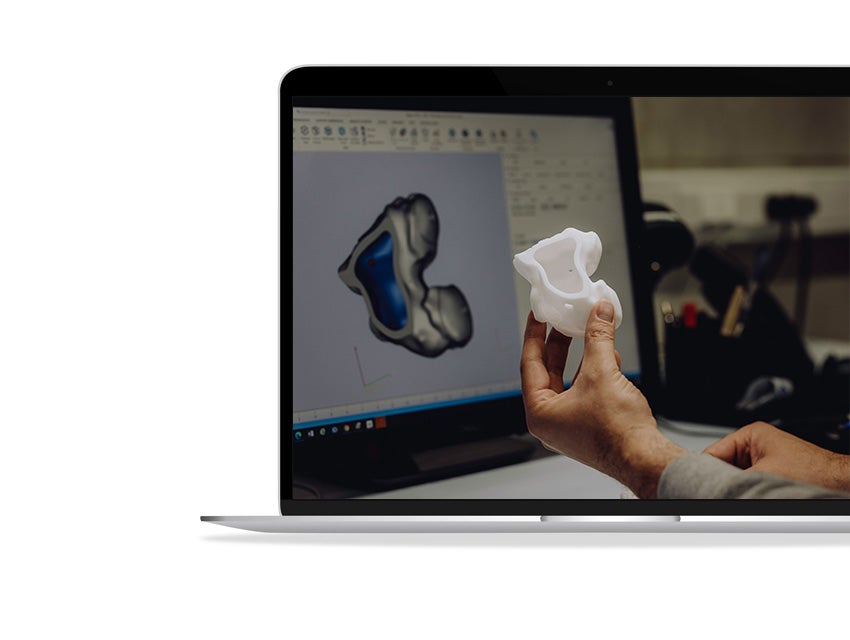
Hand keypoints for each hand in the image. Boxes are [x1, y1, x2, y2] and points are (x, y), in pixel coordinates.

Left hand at [520, 300, 685, 497]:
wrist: (643, 457)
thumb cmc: (616, 432)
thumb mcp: (602, 372)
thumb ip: (598, 338)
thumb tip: (598, 314)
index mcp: (539, 412)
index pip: (530, 363)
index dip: (534, 335)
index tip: (537, 317)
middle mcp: (550, 421)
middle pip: (548, 371)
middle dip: (558, 344)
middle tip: (561, 321)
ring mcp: (569, 425)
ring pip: (569, 381)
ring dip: (580, 356)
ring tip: (586, 332)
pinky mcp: (588, 426)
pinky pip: (584, 392)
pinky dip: (593, 372)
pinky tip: (606, 357)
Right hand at [704, 421, 849, 493]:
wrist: (839, 483)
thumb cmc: (813, 471)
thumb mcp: (762, 475)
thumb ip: (731, 480)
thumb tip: (710, 487)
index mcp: (750, 435)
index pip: (713, 452)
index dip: (703, 470)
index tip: (694, 484)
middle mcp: (756, 445)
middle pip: (723, 466)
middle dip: (723, 480)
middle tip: (722, 493)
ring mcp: (764, 460)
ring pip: (736, 477)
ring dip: (737, 487)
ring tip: (745, 494)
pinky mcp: (772, 474)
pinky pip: (749, 483)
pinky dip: (748, 491)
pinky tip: (753, 497)